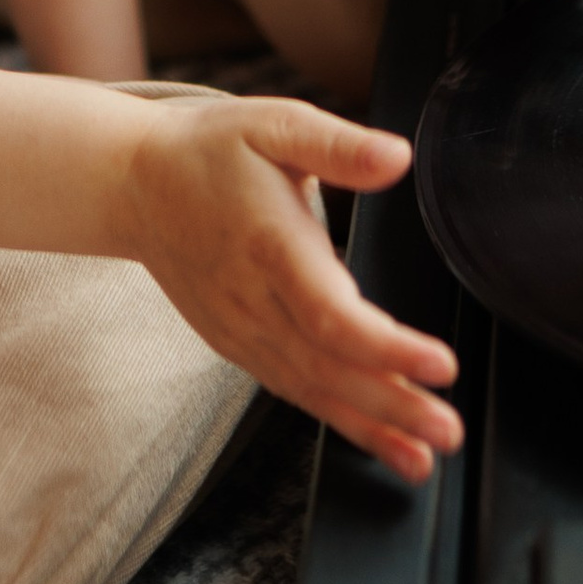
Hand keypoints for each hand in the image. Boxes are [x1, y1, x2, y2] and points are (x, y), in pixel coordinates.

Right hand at [120, 99, 459, 482]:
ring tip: (423, 459)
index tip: (440, 366)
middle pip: (328, 366)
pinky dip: (336, 419)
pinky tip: (378, 441)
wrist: (134, 185)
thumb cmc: (209, 151)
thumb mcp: (275, 124)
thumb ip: (338, 146)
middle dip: (393, 406)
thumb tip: (397, 157)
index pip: (330, 314)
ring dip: (370, 427)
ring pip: (311, 389)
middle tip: (448, 433)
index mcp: (269, 244)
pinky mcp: (237, 344)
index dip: (387, 348)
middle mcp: (252, 299)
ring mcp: (241, 329)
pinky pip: (292, 389)